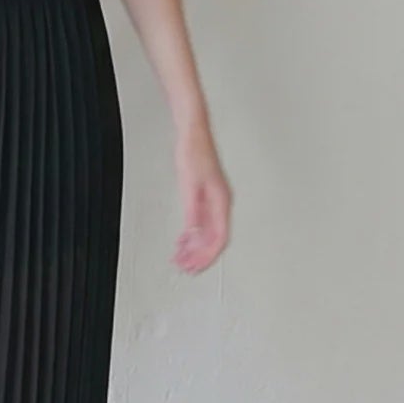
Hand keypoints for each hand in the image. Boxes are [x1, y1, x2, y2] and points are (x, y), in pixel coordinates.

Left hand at [171, 121, 230, 273]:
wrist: (193, 134)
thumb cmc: (194, 152)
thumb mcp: (189, 185)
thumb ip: (192, 212)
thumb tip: (193, 235)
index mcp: (221, 201)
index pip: (219, 238)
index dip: (208, 256)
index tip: (197, 267)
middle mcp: (220, 203)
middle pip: (214, 239)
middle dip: (200, 257)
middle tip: (186, 268)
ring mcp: (214, 201)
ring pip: (208, 233)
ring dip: (195, 248)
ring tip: (182, 259)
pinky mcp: (206, 196)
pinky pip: (202, 223)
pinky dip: (192, 235)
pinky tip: (183, 241)